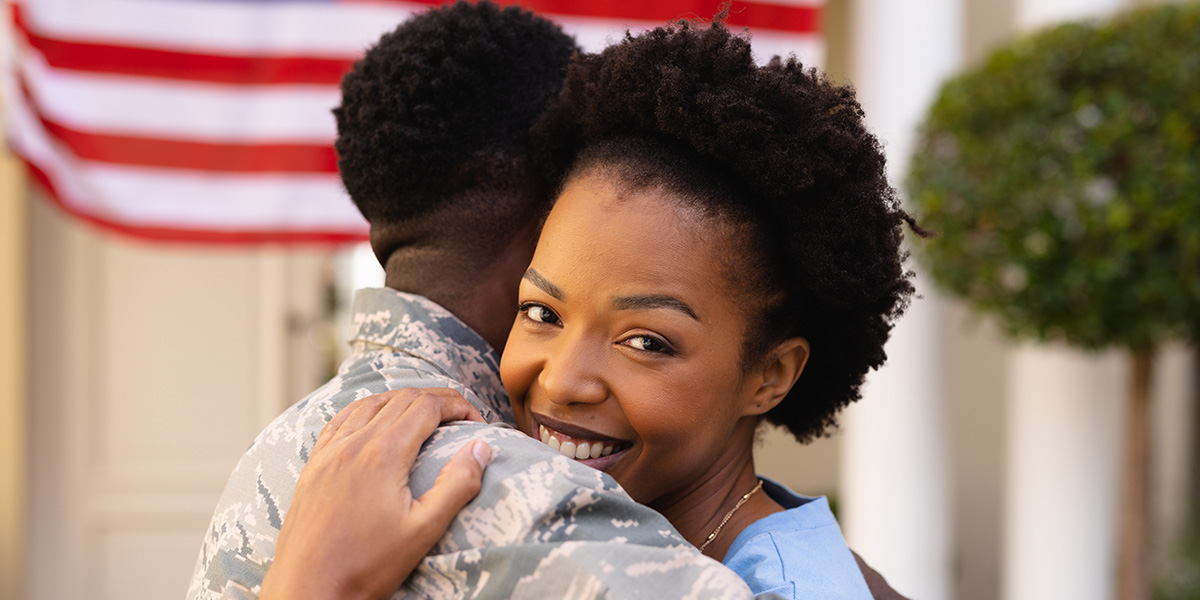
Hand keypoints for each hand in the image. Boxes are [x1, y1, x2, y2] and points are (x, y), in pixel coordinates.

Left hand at [260, 388, 491, 599]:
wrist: (308, 589)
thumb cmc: (366, 566)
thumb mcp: (424, 530)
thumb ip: (457, 484)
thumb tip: (481, 447)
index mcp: (384, 453)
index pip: (427, 406)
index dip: (458, 405)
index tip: (477, 419)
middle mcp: (354, 443)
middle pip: (401, 399)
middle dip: (437, 399)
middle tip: (461, 414)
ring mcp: (329, 452)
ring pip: (370, 403)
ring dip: (402, 399)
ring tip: (425, 412)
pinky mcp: (314, 465)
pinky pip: (340, 419)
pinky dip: (366, 409)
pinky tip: (373, 419)